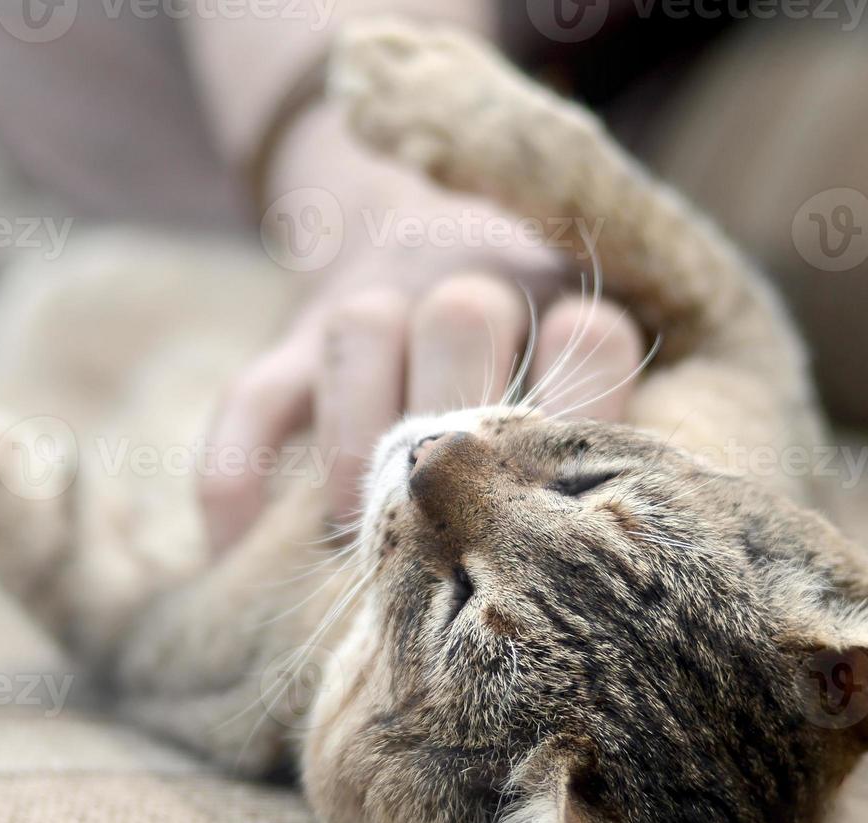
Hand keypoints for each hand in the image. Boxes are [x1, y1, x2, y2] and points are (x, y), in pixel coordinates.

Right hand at [199, 109, 645, 553]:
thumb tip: (630, 558)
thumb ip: (604, 426)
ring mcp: (371, 303)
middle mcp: (468, 283)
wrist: (419, 219)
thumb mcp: (583, 356)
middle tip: (450, 528)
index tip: (571, 492)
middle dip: (454, 424)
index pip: (590, 332)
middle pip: (463, 316)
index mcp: (562, 294)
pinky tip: (239, 550)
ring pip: (359, 330)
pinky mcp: (292, 338)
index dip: (587, 398)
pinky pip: (252, 395)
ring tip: (358, 533)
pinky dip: (237, 470)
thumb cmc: (529, 350)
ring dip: (359, 440)